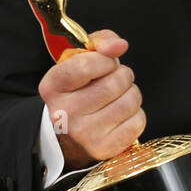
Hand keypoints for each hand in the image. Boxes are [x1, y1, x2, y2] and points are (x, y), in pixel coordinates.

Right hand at [37, 29, 144, 167]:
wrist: (69, 132)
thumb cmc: (79, 89)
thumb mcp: (80, 60)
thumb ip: (100, 42)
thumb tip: (119, 45)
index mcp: (52, 87)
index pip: (84, 65)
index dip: (105, 60)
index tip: (106, 62)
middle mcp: (64, 113)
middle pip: (114, 83)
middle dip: (122, 75)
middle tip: (114, 79)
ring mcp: (84, 134)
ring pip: (130, 100)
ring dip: (131, 93)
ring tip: (118, 96)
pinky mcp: (104, 148)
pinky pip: (138, 120)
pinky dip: (135, 113)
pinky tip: (120, 114)